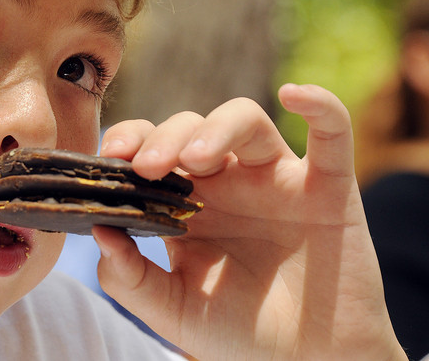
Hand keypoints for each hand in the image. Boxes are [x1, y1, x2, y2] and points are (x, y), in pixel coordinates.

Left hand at [92, 84, 405, 360]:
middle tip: (147, 167)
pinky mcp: (330, 189)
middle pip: (193, 127)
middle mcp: (228, 181)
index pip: (151, 147)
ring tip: (196, 159)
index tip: (109, 155)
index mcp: (186, 201)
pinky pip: (331, 134)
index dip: (130, 140)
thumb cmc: (236, 334)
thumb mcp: (171, 309)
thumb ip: (129, 277)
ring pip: (247, 120)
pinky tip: (296, 95)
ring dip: (217, 128)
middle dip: (166, 137)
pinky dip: (320, 106)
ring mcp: (277, 180)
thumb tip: (97, 231)